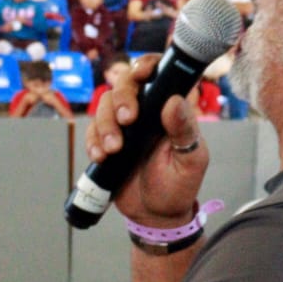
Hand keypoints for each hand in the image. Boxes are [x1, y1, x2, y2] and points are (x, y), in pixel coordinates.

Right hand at [85, 53, 207, 227]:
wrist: (155, 215)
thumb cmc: (179, 186)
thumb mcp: (190, 161)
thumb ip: (185, 131)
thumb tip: (174, 101)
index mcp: (168, 109)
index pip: (157, 74)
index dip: (146, 66)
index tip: (141, 75)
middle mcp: (145, 111)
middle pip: (124, 83)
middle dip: (121, 98)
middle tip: (127, 120)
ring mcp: (123, 126)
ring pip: (104, 105)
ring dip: (105, 125)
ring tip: (113, 150)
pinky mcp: (105, 141)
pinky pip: (91, 130)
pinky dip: (92, 141)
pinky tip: (101, 157)